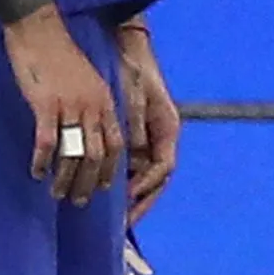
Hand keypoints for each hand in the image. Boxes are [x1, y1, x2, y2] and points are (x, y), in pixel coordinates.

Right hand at [6, 10, 120, 205]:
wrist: (39, 29)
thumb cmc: (59, 54)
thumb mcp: (87, 80)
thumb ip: (92, 105)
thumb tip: (90, 132)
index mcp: (104, 101)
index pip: (115, 144)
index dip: (110, 170)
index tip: (102, 188)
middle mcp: (92, 106)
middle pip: (96, 156)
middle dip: (88, 183)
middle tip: (79, 201)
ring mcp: (70, 106)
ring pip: (74, 154)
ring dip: (66, 179)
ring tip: (57, 194)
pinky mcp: (46, 104)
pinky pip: (47, 142)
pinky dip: (42, 161)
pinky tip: (36, 172)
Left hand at [115, 21, 178, 221]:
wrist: (126, 51)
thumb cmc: (133, 72)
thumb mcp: (135, 97)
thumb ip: (136, 126)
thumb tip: (134, 154)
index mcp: (168, 130)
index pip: (163, 168)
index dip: (146, 185)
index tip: (128, 196)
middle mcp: (160, 140)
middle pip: (155, 180)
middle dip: (141, 202)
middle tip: (125, 222)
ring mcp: (148, 141)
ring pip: (142, 178)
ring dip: (130, 196)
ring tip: (115, 217)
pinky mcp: (133, 139)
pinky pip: (129, 167)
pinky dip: (120, 181)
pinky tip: (105, 193)